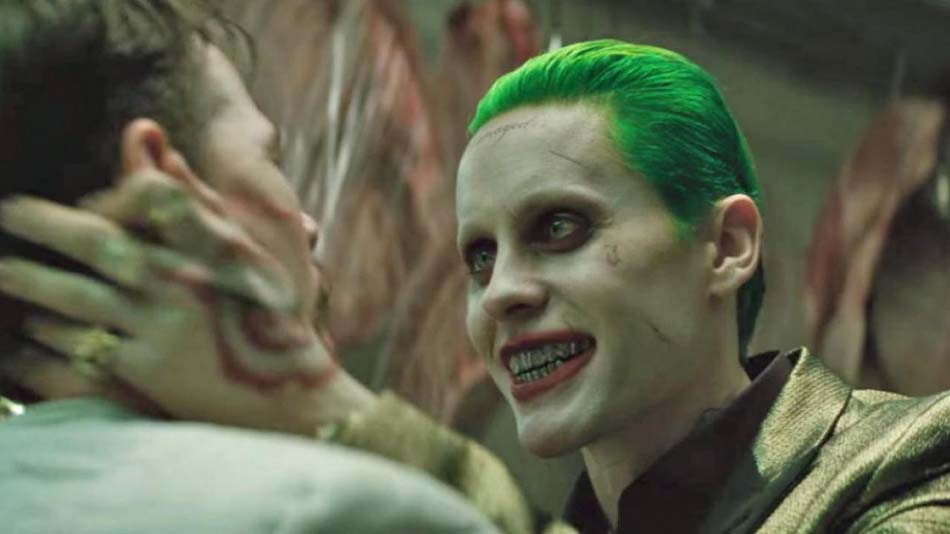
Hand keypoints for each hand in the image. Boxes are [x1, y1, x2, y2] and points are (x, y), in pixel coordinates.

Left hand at [0, 164, 374, 434]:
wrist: (288, 392)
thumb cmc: (261, 315)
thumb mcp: (241, 251)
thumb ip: (192, 195)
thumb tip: (149, 137)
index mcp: (210, 246)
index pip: (149, 198)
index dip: (106, 195)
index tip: (81, 198)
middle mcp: (184, 280)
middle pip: (99, 242)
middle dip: (44, 224)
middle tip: (5, 211)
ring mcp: (165, 325)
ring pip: (78, 295)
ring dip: (30, 280)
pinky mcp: (150, 368)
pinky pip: (86, 346)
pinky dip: (51, 337)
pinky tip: (30, 331)